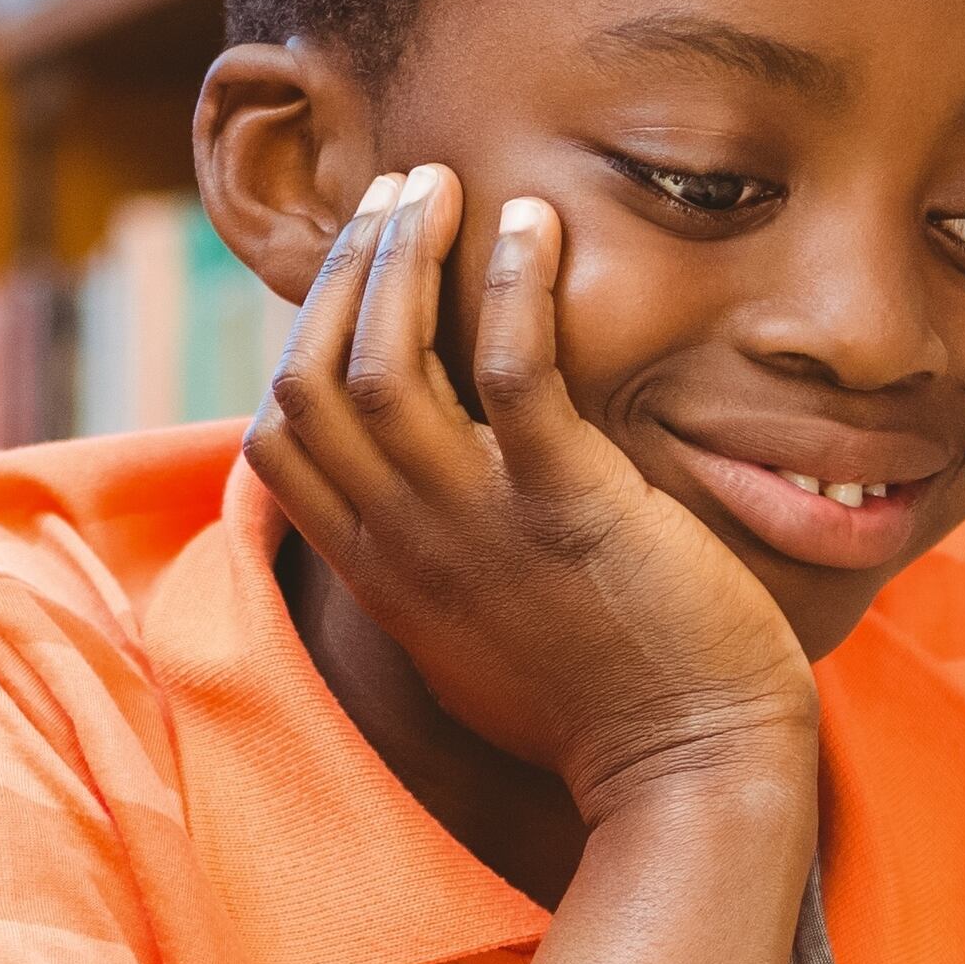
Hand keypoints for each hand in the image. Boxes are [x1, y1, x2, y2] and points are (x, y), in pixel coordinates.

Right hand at [247, 166, 816, 819]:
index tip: (358, 274)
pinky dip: (516, 285)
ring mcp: (479, 527)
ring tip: (441, 187)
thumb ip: (427, 562)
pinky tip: (534, 226)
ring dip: (404, 258)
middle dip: (347, 269)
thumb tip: (416, 497)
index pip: (277, 436)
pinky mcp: (569, 510)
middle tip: (397, 194)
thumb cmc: (597, 704)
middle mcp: (406, 544)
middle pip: (313, 378)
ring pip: (387, 363)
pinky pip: (516, 373)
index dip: (301, 336)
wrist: (687, 775)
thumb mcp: (470, 636)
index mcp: (380, 572)